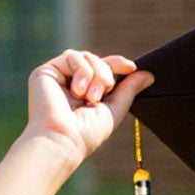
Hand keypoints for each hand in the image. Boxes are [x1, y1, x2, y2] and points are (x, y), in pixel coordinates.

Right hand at [23, 51, 148, 169]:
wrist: (64, 138)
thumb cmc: (88, 132)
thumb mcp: (115, 109)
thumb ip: (129, 90)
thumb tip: (148, 74)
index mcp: (87, 91)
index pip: (104, 69)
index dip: (118, 64)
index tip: (131, 67)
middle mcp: (72, 83)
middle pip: (97, 60)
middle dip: (107, 73)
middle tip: (105, 92)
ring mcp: (59, 76)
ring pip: (86, 56)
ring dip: (96, 74)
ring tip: (91, 97)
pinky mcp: (46, 71)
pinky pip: (72, 56)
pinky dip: (82, 71)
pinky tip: (78, 91)